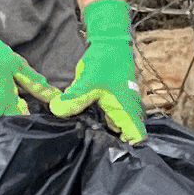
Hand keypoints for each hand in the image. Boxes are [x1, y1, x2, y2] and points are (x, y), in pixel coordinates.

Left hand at [46, 0, 144, 137]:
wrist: (109, 42)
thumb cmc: (105, 62)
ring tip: (85, 137)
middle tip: (90, 147)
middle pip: (124, 135)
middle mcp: (129, 110)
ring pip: (114, 126)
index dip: (128, 149)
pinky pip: (107, 117)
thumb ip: (74, 99)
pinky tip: (84, 122)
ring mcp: (122, 106)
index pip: (137, 137)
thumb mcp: (87, 82)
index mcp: (129, 109)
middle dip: (110, 143)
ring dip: (102, 132)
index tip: (109, 152)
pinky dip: (98, 120)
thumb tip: (56, 111)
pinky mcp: (113, 101)